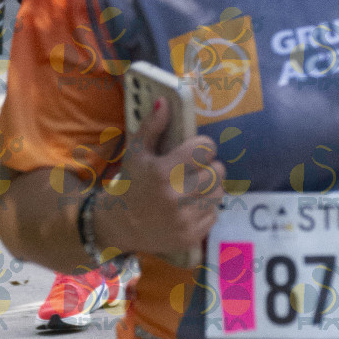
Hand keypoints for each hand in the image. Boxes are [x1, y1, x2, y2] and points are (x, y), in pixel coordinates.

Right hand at [93, 99, 224, 259]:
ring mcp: (183, 220)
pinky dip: (206, 208)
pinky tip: (190, 205)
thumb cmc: (130, 183)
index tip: (197, 149)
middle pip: (217, 172)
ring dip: (210, 187)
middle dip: (209, 167)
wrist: (119, 225)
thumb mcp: (136, 152)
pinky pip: (214, 215)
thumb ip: (152, 126)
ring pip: (219, 193)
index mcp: (162, 172)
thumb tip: (164, 101)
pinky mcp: (190, 237)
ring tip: (195, 186)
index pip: (205, 149)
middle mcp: (174, 197)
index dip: (204, 146)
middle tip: (196, 169)